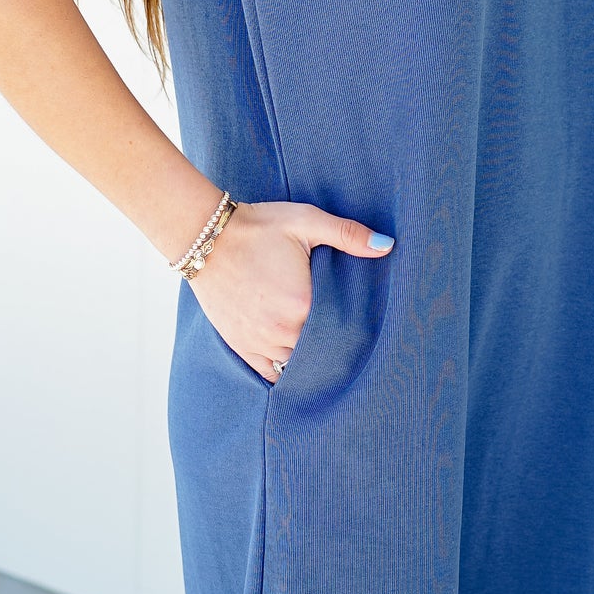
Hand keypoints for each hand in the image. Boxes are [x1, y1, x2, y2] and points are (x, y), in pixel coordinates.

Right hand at [191, 199, 393, 382]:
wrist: (205, 236)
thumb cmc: (258, 227)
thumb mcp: (305, 221)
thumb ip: (348, 234)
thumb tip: (387, 246)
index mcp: (303, 305)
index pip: (342, 331)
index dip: (354, 329)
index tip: (366, 325)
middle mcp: (282, 330)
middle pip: (320, 351)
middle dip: (333, 345)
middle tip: (349, 341)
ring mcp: (260, 341)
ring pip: (297, 365)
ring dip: (310, 358)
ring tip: (324, 350)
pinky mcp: (241, 345)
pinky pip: (269, 373)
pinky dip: (284, 371)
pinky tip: (296, 365)